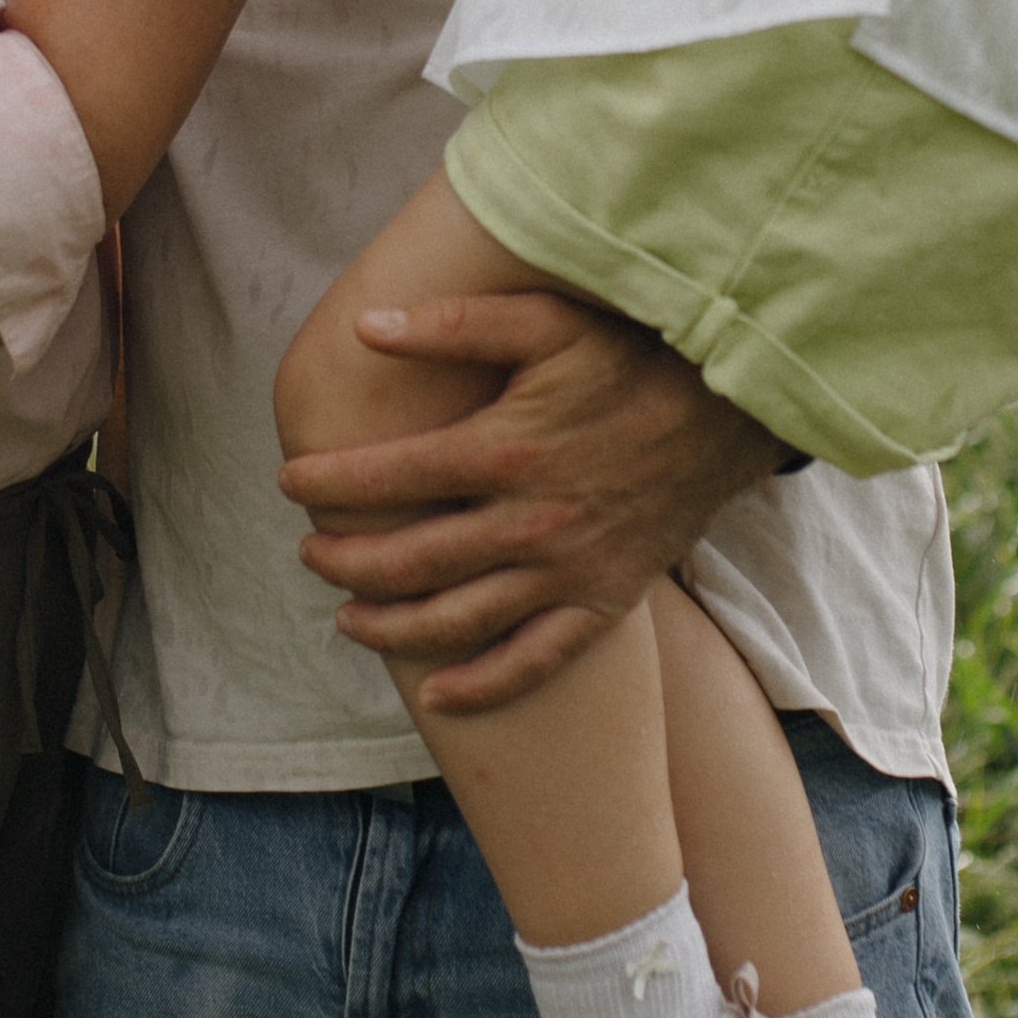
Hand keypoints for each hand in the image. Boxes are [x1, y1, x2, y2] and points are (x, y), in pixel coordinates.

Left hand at [281, 292, 781, 713]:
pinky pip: (534, 660)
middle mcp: (529, 522)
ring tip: (347, 620)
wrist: (726, 411)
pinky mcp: (603, 603)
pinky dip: (482, 685)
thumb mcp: (547, 323)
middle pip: (411, 562)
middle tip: (311, 554)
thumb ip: (455, 323)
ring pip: (459, 620)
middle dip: (346, 562)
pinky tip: (436, 693)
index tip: (290, 482)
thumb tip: (366, 325)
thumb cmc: (629, 359)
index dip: (329, 484)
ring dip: (391, 627)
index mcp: (505, 450)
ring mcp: (566, 571)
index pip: (389, 479)